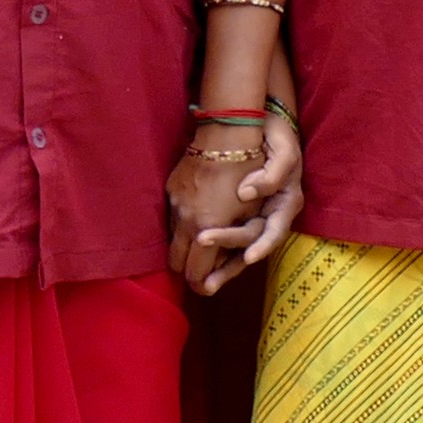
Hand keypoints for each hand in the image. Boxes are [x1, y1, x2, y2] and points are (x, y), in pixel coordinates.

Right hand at [163, 128, 251, 282]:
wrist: (226, 135)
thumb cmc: (249, 173)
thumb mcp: (250, 211)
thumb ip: (235, 242)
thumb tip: (223, 261)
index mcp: (207, 229)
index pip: (195, 273)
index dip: (201, 284)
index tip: (207, 287)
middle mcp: (186, 221)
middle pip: (176, 263)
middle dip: (188, 271)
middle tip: (199, 273)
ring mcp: (176, 204)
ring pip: (172, 239)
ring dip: (184, 246)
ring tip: (198, 246)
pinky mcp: (172, 189)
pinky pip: (172, 217)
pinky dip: (182, 225)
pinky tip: (195, 219)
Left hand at [178, 102, 309, 294]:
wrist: (263, 121)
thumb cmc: (277, 136)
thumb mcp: (284, 150)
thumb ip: (271, 174)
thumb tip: (246, 194)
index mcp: (286, 203)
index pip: (274, 231)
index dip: (263, 246)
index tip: (247, 258)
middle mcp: (271, 215)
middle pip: (252, 246)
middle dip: (231, 265)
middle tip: (207, 280)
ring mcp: (255, 215)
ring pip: (239, 248)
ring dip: (222, 268)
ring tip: (203, 286)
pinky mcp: (238, 212)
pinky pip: (228, 236)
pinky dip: (215, 251)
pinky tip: (196, 262)